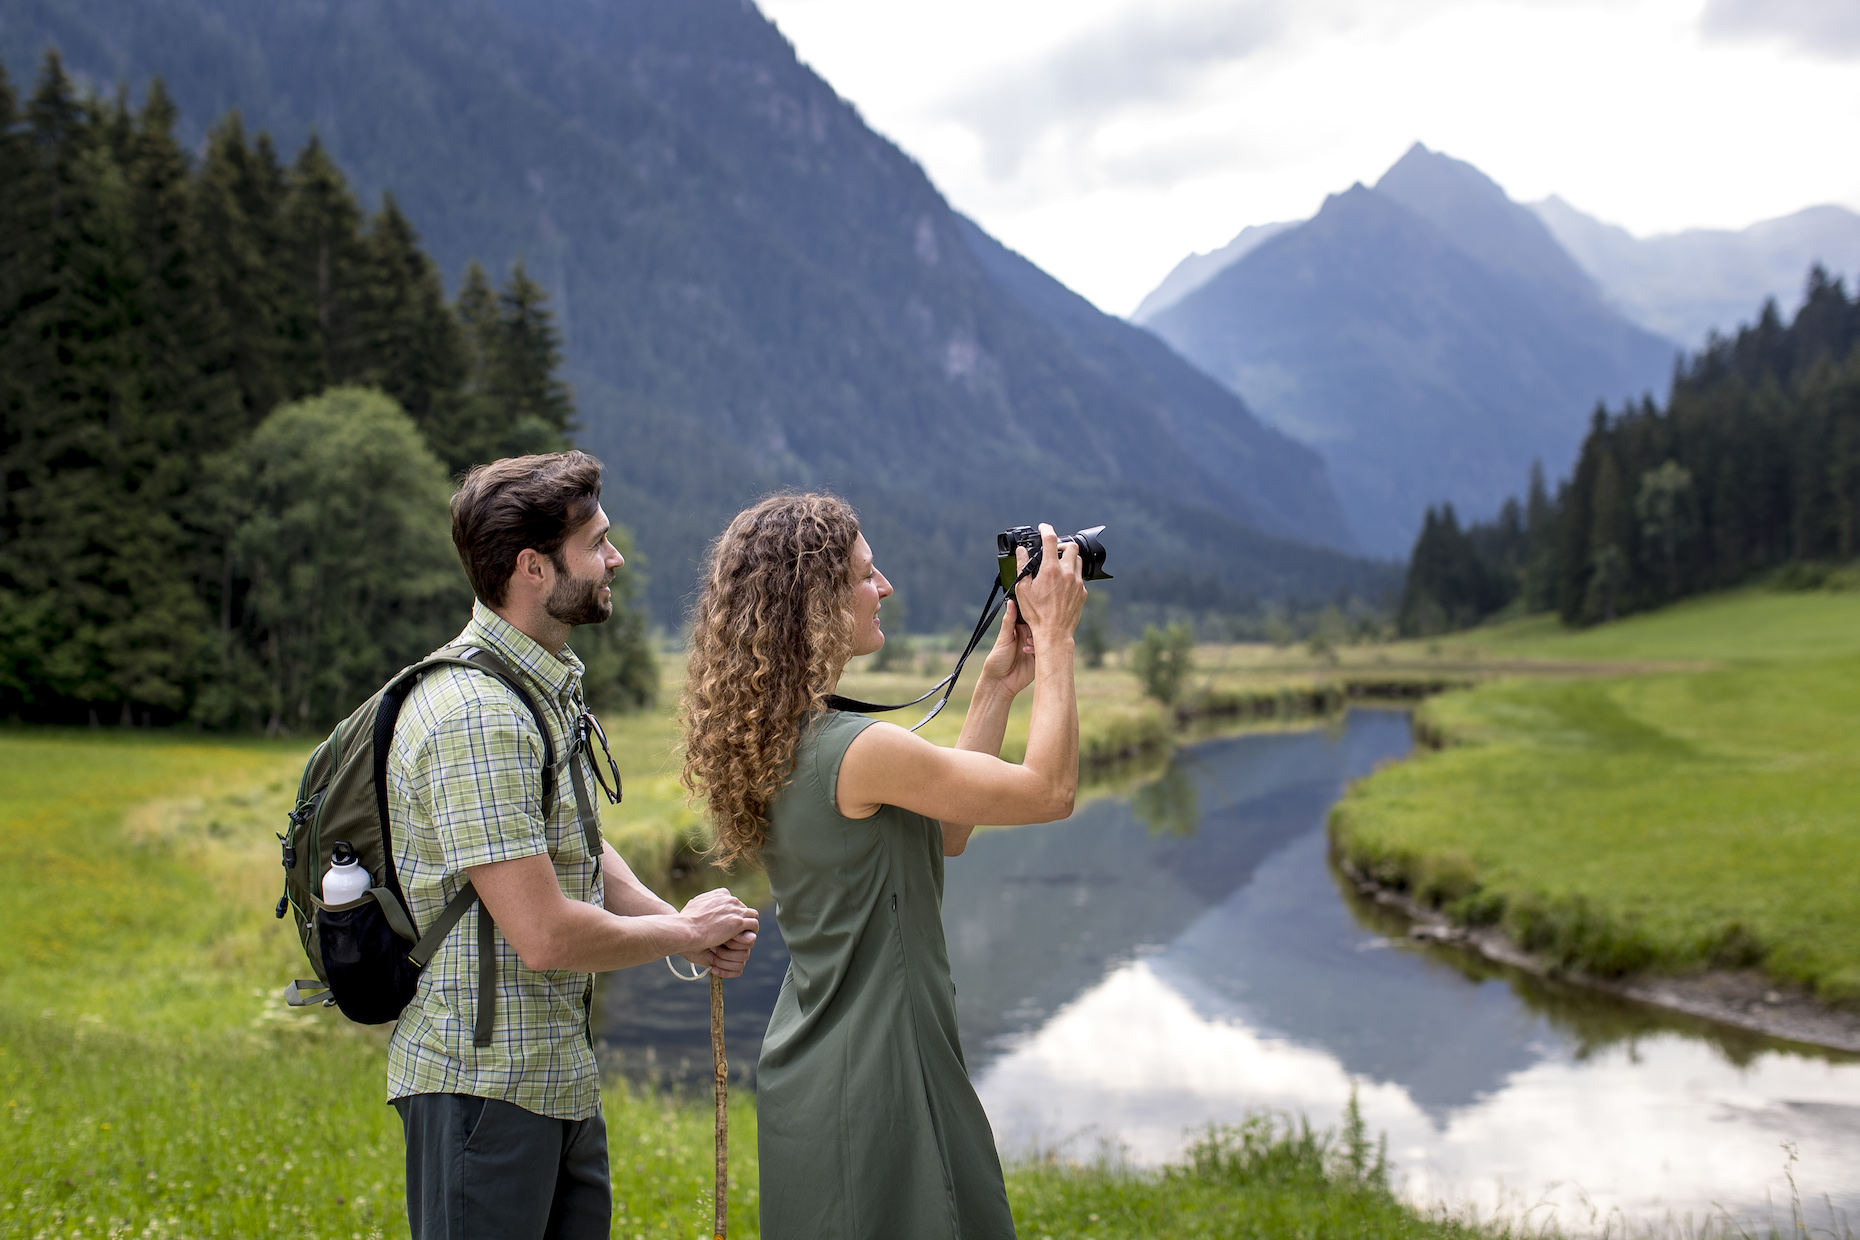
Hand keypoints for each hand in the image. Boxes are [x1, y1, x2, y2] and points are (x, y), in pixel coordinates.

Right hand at [677, 888, 757, 975]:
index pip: (735, 901)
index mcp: (721, 894)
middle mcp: (730, 898)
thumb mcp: (692, 905)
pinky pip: (754, 925)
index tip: (729, 923)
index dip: (733, 913)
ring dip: (749, 926)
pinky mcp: (738, 922)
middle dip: (742, 920)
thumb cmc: (685, 921)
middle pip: (744, 908)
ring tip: (744, 937)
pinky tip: (744, 941)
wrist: (686, 929)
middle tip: (738, 933)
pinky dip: (750, 933)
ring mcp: (735, 909)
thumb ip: (700, 903)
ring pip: (753, 915)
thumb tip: (695, 903)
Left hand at [978, 598, 1035, 696]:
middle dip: (1040, 626)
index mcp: (1019, 630)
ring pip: (1044, 638)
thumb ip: (1009, 621)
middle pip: (1040, 627)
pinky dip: (1040, 649)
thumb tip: (1011, 602)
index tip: (1036, 610)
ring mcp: (1035, 648)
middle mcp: (1028, 637)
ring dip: (1038, 638)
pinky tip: (1029, 651)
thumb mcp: (1003, 639)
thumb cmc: (996, 660)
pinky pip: (1046, 651)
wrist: (999, 683)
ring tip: (1027, 643)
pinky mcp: (1039, 660)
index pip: (1030, 617)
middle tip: (1036, 626)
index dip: (1034, 614)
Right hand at [1011, 523, 1085, 647]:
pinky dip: (1071, 575)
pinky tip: (1062, 584)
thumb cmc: (1037, 613)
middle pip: (1071, 546)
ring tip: (1058, 566)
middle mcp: (1067, 573)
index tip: (1043, 527)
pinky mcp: (1083, 592)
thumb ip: (1022, 566)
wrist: (1054, 633)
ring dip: (1068, 559)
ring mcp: (1077, 582)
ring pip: (1077, 560)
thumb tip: (1021, 551)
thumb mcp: (1023, 589)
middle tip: (1053, 550)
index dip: (1046, 528)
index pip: (1050, 539)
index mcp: (1050, 570)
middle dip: (1062, 544)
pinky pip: (1079, 577)